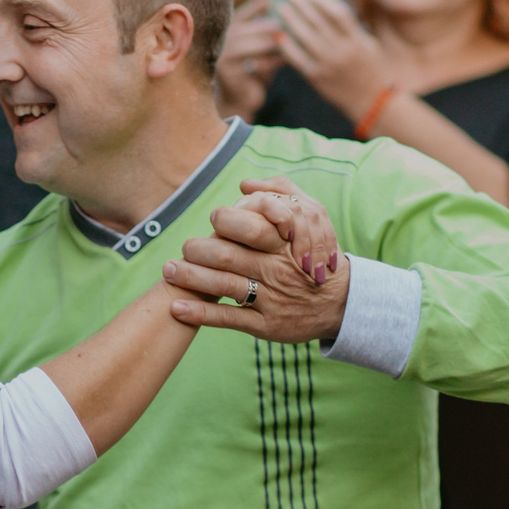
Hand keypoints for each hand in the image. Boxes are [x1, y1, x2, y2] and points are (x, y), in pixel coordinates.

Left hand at [164, 177, 351, 344]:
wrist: (340, 304)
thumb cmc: (312, 257)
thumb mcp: (312, 219)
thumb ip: (280, 194)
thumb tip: (244, 184)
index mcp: (284, 244)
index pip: (253, 229)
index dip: (229, 222)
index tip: (213, 218)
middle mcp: (275, 270)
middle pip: (230, 256)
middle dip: (199, 250)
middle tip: (183, 247)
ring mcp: (270, 299)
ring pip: (225, 285)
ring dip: (192, 278)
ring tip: (168, 271)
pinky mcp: (265, 324)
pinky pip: (228, 318)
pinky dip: (200, 313)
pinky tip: (176, 308)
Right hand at [216, 0, 283, 118]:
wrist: (240, 99)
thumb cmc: (252, 69)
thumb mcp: (257, 45)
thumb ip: (261, 26)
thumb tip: (270, 0)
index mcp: (225, 34)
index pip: (239, 15)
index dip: (253, 6)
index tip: (270, 0)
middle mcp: (219, 45)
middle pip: (242, 29)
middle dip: (264, 26)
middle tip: (283, 24)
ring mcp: (222, 59)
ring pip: (246, 46)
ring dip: (267, 43)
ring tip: (286, 40)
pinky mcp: (229, 75)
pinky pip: (252, 66)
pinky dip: (270, 62)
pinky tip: (284, 60)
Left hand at [272, 0, 393, 120]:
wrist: (372, 102)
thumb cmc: (372, 69)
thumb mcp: (369, 44)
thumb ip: (352, 27)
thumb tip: (328, 6)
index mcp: (357, 40)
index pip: (339, 13)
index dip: (323, 0)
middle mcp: (342, 50)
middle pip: (318, 21)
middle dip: (301, 4)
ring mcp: (328, 64)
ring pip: (305, 36)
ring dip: (290, 19)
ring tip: (281, 7)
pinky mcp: (316, 77)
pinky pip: (297, 58)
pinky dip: (286, 45)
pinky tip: (278, 34)